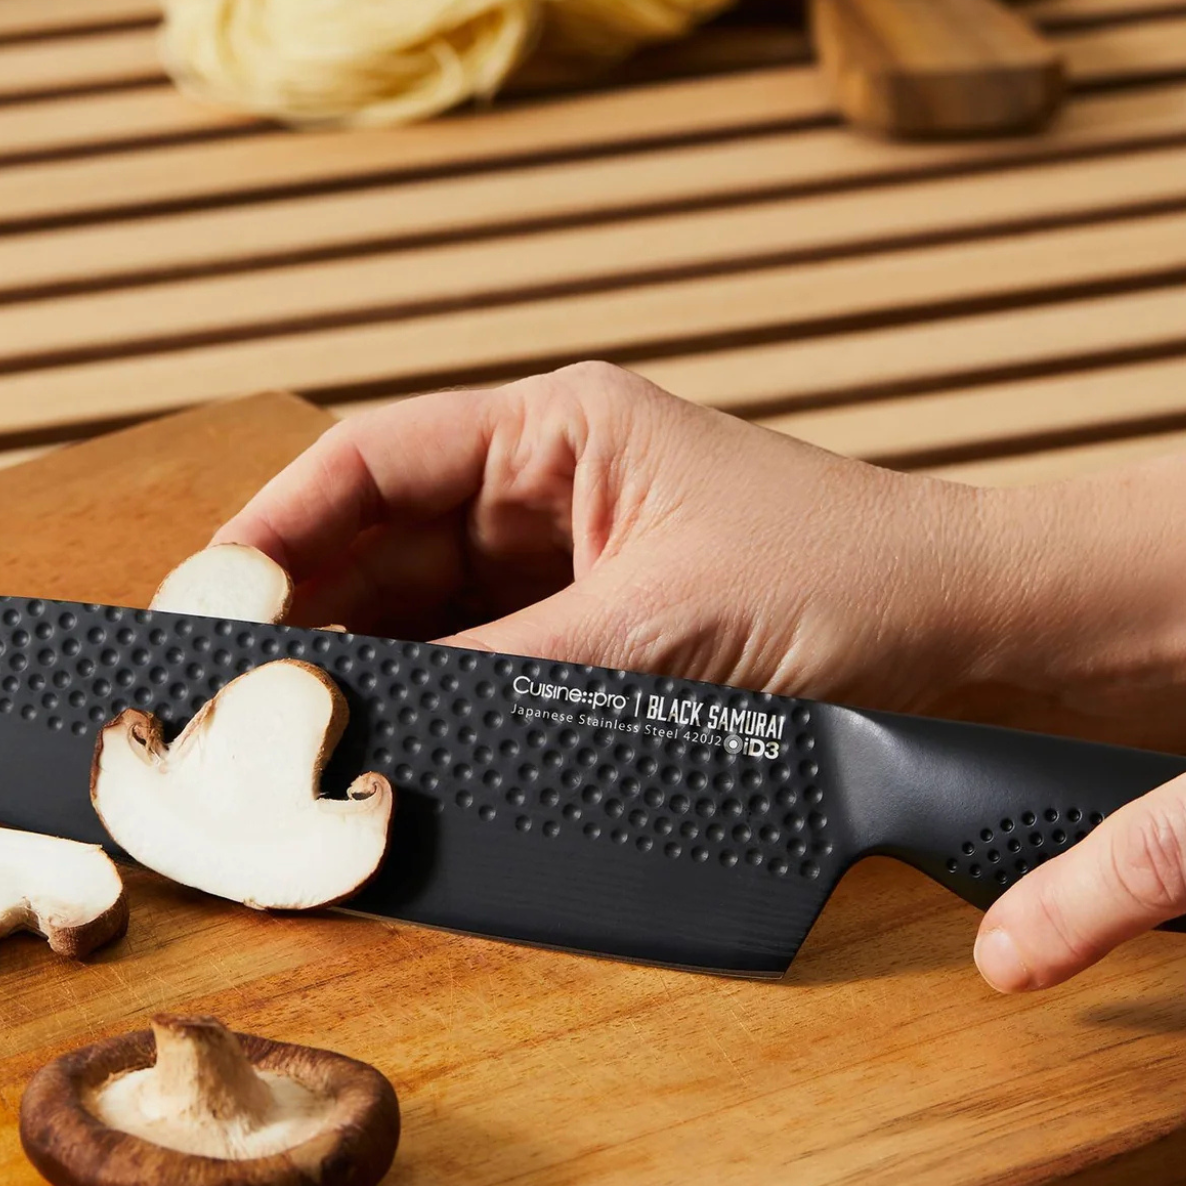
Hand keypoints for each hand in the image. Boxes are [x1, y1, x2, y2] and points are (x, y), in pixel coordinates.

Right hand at [217, 361, 997, 708]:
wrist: (977, 632)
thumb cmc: (851, 580)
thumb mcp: (662, 627)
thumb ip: (507, 672)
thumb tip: (371, 719)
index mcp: (562, 429)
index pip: (372, 459)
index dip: (276, 528)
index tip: (207, 603)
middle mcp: (554, 487)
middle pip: (381, 545)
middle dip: (305, 615)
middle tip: (229, 698)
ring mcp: (574, 565)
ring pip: (423, 616)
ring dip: (362, 672)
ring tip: (289, 740)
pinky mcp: (604, 638)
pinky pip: (486, 669)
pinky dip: (434, 710)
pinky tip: (392, 757)